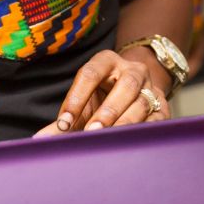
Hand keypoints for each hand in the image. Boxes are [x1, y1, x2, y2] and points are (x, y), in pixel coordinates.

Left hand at [42, 50, 169, 134]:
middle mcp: (131, 70)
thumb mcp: (84, 101)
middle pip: (124, 86)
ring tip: (108, 139)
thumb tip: (40, 140)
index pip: (90, 73)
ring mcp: (150, 87)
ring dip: (124, 122)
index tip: (64, 123)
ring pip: (141, 102)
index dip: (76, 98)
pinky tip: (128, 142)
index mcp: (106, 61)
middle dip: (107, 110)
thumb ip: (65, 119)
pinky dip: (141, 130)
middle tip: (90, 132)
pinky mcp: (163, 106)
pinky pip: (155, 118)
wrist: (136, 88)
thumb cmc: (102, 96)